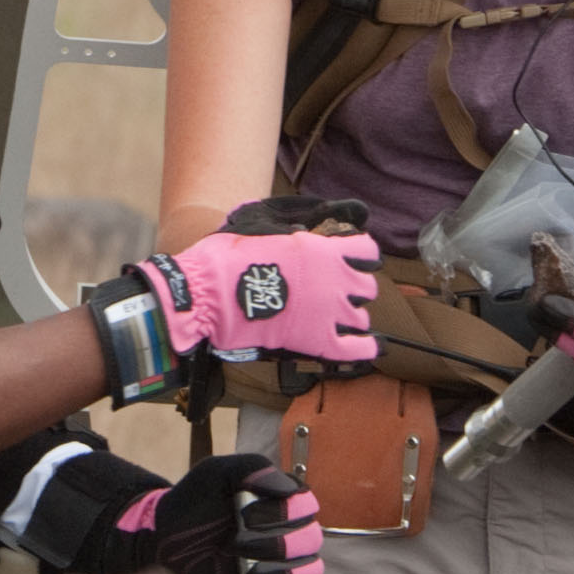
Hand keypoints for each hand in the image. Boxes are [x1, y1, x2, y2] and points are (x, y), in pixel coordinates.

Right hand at [88, 197, 379, 404]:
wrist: (206, 294)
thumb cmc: (226, 257)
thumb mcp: (259, 223)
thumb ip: (290, 226)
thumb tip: (304, 228)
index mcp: (321, 248)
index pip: (366, 250)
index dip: (360, 255)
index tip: (351, 260)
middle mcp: (333, 279)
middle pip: (367, 286)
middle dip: (354, 288)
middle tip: (334, 292)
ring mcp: (328, 312)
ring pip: (361, 318)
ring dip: (350, 317)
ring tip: (333, 319)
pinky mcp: (318, 342)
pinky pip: (357, 349)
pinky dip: (364, 348)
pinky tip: (362, 346)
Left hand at [121, 455, 325, 573]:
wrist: (164, 541)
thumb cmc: (193, 503)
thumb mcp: (216, 473)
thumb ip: (251, 468)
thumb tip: (289, 489)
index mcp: (280, 501)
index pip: (306, 505)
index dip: (284, 511)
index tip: (245, 513)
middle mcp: (288, 532)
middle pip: (310, 539)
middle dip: (277, 542)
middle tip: (237, 542)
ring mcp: (282, 564)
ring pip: (310, 570)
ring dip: (282, 571)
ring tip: (248, 571)